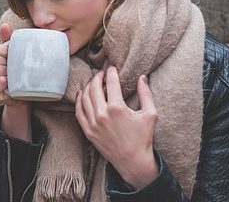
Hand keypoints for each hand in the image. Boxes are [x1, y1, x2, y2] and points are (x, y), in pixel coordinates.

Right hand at [0, 23, 22, 105]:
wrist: (17, 95)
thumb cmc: (11, 72)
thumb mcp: (7, 56)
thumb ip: (5, 40)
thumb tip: (5, 25)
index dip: (3, 49)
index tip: (11, 54)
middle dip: (7, 61)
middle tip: (14, 67)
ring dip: (10, 72)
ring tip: (14, 75)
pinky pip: (0, 81)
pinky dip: (8, 81)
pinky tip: (11, 83)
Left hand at [75, 66, 158, 188]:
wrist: (133, 161)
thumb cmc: (143, 138)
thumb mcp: (150, 115)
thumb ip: (146, 94)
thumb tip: (142, 77)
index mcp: (117, 108)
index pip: (111, 83)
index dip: (111, 72)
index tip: (112, 68)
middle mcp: (102, 114)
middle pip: (95, 88)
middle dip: (98, 77)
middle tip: (101, 73)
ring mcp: (93, 123)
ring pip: (84, 98)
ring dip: (88, 87)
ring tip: (93, 82)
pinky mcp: (88, 131)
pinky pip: (78, 111)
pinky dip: (78, 100)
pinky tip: (81, 94)